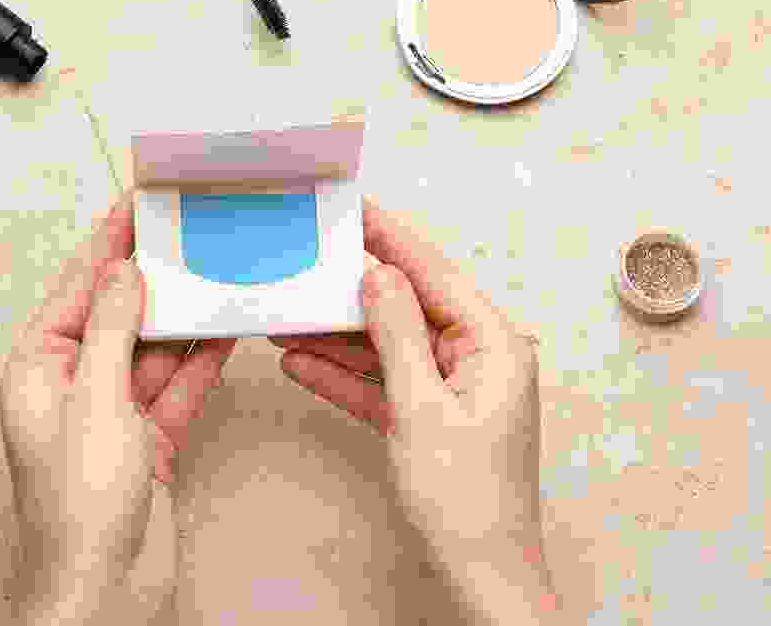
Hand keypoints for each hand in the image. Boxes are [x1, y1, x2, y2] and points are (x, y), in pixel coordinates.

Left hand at [0, 190, 234, 622]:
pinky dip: (201, 358)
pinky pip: (177, 383)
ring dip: (185, 314)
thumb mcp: (94, 400)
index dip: (109, 243)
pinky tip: (227, 326)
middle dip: (155, 275)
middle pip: (120, 312)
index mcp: (40, 367)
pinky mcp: (150, 434)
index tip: (138, 202)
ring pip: (155, 346)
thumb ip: (112, 331)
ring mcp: (115, 409)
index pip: (79, 289)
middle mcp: (75, 382)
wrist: (109, 587)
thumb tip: (123, 271)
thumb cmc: (81, 500)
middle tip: (190, 229)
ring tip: (218, 268)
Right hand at [271, 197, 559, 623]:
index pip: (435, 274)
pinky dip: (345, 375)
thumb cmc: (466, 498)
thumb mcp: (422, 407)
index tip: (354, 209)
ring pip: (388, 345)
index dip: (391, 239)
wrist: (478, 572)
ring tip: (288, 314)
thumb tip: (378, 276)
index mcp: (493, 343)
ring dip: (339, 336)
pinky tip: (300, 362)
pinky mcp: (428, 412)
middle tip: (308, 260)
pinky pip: (382, 381)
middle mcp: (476, 355)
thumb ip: (398, 336)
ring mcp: (451, 385)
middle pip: (407, 306)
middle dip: (354, 290)